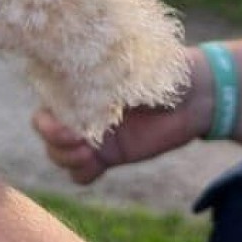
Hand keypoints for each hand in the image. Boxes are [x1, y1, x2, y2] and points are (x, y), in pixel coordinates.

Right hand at [32, 46, 214, 182]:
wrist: (195, 95)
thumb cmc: (166, 70)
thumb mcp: (139, 68)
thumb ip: (117, 76)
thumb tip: (98, 80)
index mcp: (83, 83)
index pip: (48, 100)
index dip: (47, 115)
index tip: (66, 122)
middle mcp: (83, 108)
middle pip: (46, 131)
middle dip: (54, 140)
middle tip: (79, 143)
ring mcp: (94, 133)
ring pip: (59, 153)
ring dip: (65, 157)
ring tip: (90, 155)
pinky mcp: (110, 155)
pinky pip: (81, 173)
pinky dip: (81, 172)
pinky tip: (97, 164)